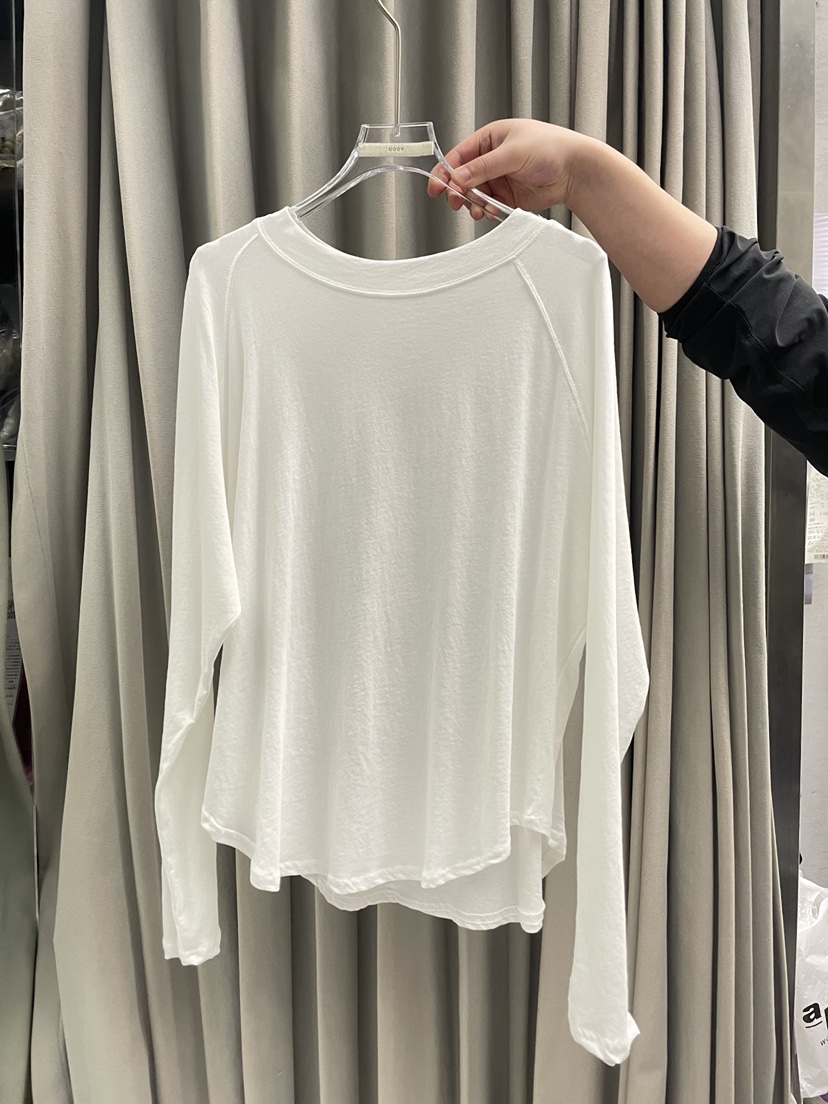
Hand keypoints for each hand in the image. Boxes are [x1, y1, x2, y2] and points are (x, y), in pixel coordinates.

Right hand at [427, 118, 589, 220]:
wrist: (574, 170)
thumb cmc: (551, 148)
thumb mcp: (512, 153)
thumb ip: (483, 167)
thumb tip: (458, 176)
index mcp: (490, 139)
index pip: (459, 155)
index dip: (445, 171)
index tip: (436, 187)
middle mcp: (492, 158)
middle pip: (463, 178)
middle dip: (458, 191)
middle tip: (457, 202)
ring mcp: (500, 178)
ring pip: (475, 194)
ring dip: (473, 204)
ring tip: (478, 208)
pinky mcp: (508, 196)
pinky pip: (489, 205)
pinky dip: (487, 210)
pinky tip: (491, 210)